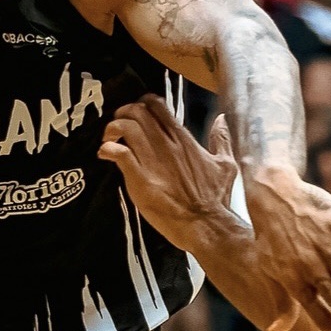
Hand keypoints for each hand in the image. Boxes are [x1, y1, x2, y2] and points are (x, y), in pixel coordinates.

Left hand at [101, 98, 300, 330]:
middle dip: (124, 113)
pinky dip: (108, 148)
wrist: (206, 225)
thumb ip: (221, 140)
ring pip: (125, 127)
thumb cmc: (216, 199)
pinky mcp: (140, 179)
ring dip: (112, 129)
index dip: (142, 104)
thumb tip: (222, 120)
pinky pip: (119, 153)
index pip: (157, 106)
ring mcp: (152, 161)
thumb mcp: (226, 165)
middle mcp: (166, 145)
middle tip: (119, 126)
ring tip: (109, 139)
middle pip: (137, 111)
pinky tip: (105, 153)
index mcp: (183, 139)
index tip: (138, 113)